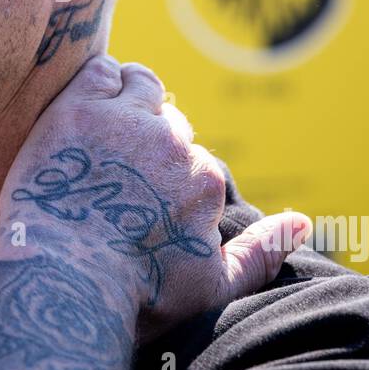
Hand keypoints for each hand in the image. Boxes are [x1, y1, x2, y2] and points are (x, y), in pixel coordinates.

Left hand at [0, 53, 310, 341]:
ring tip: (99, 129)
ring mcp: (126, 121)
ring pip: (138, 84)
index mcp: (205, 181)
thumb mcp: (212, 289)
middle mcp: (173, 143)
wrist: (65, 286)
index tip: (139, 196)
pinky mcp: (80, 108)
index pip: (193, 160)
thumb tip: (304, 224)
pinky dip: (96, 80)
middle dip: (147, 137)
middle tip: (112, 168)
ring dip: (126, 97)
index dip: (168, 176)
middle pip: (166, 121)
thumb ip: (261, 253)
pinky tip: (81, 105)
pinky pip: (100, 71)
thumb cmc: (135, 298)